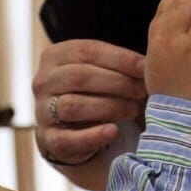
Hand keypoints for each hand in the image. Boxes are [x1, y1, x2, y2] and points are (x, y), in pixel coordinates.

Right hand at [33, 39, 146, 164]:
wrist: (68, 128)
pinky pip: (69, 139)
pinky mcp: (49, 139)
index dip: (120, 59)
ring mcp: (42, 111)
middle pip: (80, 77)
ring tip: (132, 110)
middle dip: (117, 83)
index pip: (87, 51)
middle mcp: (43, 81)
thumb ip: (117, 64)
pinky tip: (114, 131)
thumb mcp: (98, 71)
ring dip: (109, 107)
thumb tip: (148, 65)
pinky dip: (93, 136)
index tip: (145, 67)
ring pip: (73, 105)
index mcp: (54, 56)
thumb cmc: (90, 92)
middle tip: (142, 90)